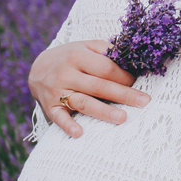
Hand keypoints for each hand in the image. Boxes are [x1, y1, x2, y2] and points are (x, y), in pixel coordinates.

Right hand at [28, 40, 149, 137]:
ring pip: (83, 102)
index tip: (138, 83)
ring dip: (103, 111)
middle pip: (99, 86)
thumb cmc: (69, 57)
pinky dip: (68, 125)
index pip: (106, 68)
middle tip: (144, 102)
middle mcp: (67, 73)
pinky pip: (59, 117)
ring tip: (122, 118)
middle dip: (123, 94)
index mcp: (78, 56)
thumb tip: (131, 60)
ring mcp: (57, 91)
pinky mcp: (50, 106)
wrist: (37, 68)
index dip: (124, 77)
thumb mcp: (85, 46)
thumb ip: (105, 50)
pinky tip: (80, 133)